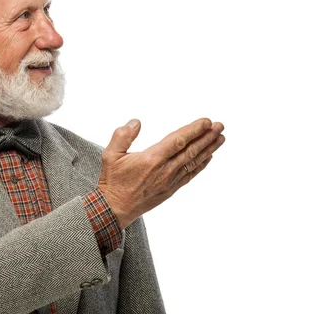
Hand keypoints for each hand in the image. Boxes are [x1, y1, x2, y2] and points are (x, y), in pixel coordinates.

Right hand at [98, 118, 224, 228]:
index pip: (178, 140)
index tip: (206, 121)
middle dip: (207, 137)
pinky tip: (208, 157)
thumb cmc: (112, 181)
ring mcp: (169, 181)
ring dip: (208, 149)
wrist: (114, 209)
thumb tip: (136, 122)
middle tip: (220, 126)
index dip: (194, 130)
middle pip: (191, 150)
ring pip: (193, 162)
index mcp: (152, 159)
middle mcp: (165, 170)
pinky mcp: (170, 189)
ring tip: (220, 138)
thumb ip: (123, 136)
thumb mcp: (110, 155)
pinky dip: (200, 165)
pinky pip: (189, 175)